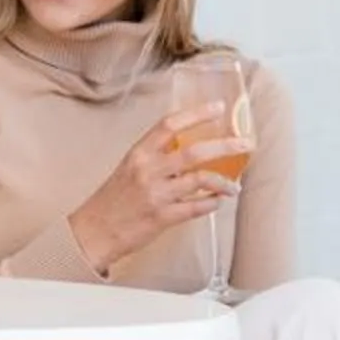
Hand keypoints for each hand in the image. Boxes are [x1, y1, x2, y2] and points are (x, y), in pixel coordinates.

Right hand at [67, 105, 245, 271]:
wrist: (93, 231)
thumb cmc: (112, 199)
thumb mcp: (129, 168)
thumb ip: (156, 155)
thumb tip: (188, 145)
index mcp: (139, 153)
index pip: (170, 124)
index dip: (197, 114)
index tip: (218, 108)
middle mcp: (148, 170)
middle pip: (195, 151)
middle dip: (226, 146)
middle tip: (246, 143)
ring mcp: (156, 194)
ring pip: (201, 180)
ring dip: (224, 182)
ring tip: (234, 186)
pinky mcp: (162, 217)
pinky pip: (196, 207)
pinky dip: (212, 203)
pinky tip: (218, 201)